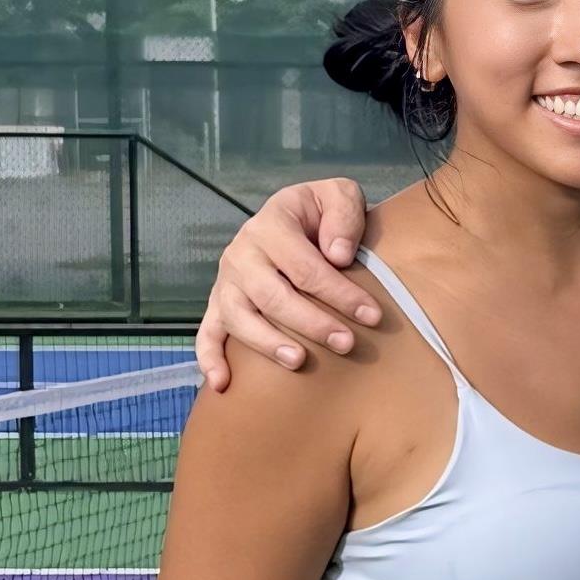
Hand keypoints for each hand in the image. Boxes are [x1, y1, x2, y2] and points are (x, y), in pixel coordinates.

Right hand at [196, 179, 377, 389]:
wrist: (296, 220)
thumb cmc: (322, 215)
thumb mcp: (338, 196)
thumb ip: (344, 213)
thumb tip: (337, 255)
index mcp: (271, 225)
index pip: (304, 266)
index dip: (339, 292)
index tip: (372, 315)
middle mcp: (242, 254)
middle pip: (272, 295)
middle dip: (312, 322)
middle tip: (347, 343)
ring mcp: (227, 283)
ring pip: (239, 317)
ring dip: (267, 342)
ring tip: (298, 361)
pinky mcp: (219, 306)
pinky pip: (207, 333)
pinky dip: (210, 358)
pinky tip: (223, 384)